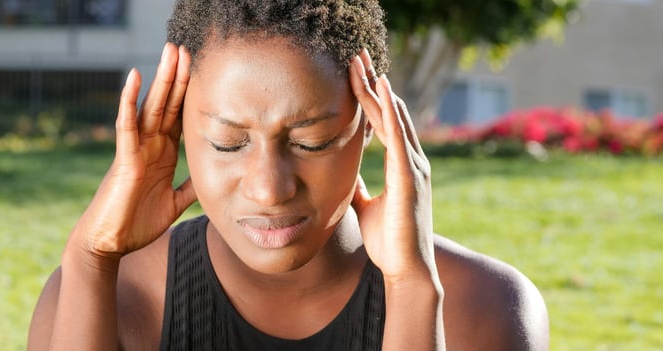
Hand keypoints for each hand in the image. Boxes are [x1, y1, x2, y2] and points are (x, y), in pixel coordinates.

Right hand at [69, 43, 196, 259]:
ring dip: (161, 79)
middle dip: (178, 76)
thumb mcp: (174, 204)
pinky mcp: (124, 159)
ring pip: (150, 107)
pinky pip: (127, 125)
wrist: (109, 244)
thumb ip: (190, 189)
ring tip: (169, 51)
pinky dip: (130, 100)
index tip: (202, 69)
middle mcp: (149, 146)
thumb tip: (210, 180)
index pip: (179, 117)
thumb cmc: (136, 223)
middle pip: (167, 104)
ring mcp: (136, 149)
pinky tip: (135, 76)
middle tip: (186, 47)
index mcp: (162, 154)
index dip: (190, 94)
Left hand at [348, 49, 438, 285]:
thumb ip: (358, 187)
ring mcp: (413, 168)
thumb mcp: (366, 206)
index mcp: (401, 166)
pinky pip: (399, 139)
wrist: (405, 270)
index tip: (355, 74)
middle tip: (358, 56)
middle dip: (373, 84)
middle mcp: (411, 161)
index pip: (384, 123)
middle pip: (390, 113)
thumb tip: (343, 175)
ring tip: (363, 65)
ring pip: (394, 120)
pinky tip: (382, 93)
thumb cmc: (388, 241)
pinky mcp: (410, 179)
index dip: (370, 97)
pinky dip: (391, 114)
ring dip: (378, 91)